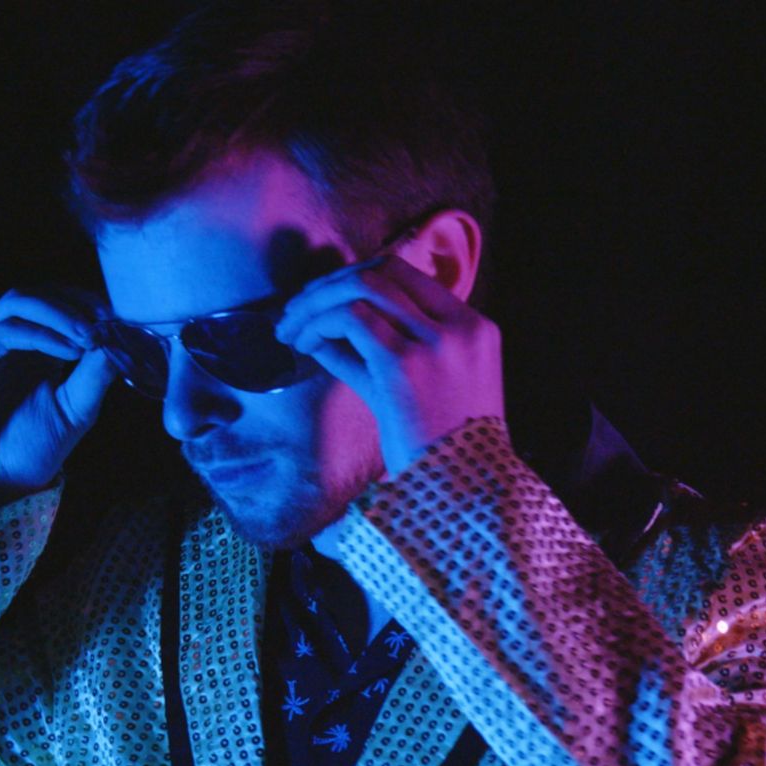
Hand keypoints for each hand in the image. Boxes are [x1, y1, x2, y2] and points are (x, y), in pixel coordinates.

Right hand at [0, 287, 117, 501]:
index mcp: (31, 348)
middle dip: (75, 302)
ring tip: (89, 335)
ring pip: (17, 302)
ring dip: (58, 313)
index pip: (57, 304)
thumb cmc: (25, 453)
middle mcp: (3, 340)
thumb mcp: (74, 412)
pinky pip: (2, 332)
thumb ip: (94, 376)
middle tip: (106, 321)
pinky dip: (39, 334)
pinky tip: (67, 350)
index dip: (88, 304)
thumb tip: (121, 342)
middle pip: (37, 294)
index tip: (120, 320)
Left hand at [274, 256, 504, 474]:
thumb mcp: (426, 390)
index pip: (407, 273)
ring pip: (362, 287)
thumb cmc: (440, 451)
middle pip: (383, 271)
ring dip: (317, 303)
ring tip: (290, 330)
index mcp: (474, 327)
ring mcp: (436, 343)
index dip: (355, 279)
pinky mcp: (405, 364)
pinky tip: (303, 346)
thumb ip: (386, 352)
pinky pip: (350, 319)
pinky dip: (319, 324)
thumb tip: (326, 329)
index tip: (324, 301)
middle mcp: (460, 326)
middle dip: (329, 285)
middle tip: (296, 312)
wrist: (466, 495)